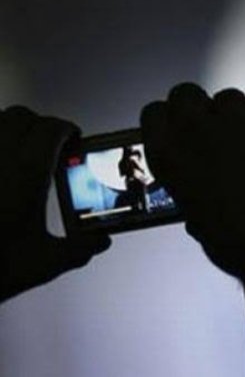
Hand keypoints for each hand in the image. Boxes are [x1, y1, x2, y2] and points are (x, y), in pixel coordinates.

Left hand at [0, 106, 109, 302]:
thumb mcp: (43, 263)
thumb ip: (77, 250)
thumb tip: (98, 242)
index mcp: (26, 173)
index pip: (52, 129)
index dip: (68, 129)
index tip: (74, 139)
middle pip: (21, 117)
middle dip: (40, 124)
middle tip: (51, 143)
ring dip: (11, 130)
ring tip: (21, 152)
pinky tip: (2, 173)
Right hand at [140, 84, 244, 290]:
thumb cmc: (238, 240)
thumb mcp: (195, 216)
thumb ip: (191, 188)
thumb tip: (199, 186)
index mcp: (167, 153)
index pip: (154, 114)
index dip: (168, 120)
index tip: (178, 128)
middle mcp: (194, 128)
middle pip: (185, 94)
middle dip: (197, 108)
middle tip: (212, 131)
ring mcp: (231, 118)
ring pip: (226, 97)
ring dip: (233, 115)